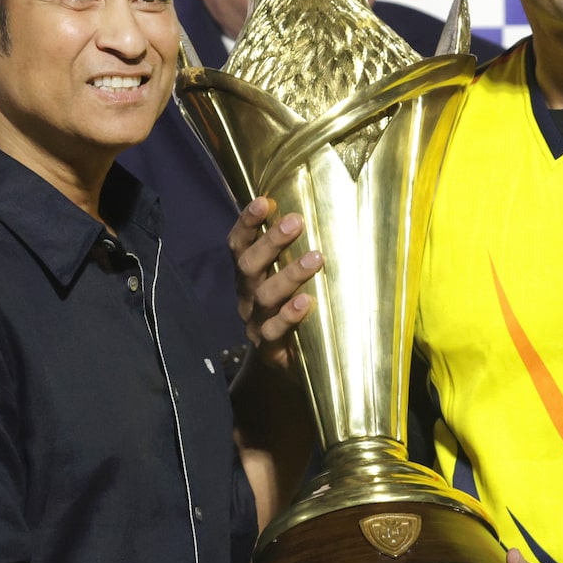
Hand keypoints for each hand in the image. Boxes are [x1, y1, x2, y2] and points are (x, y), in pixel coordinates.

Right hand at [229, 196, 319, 365]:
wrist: (282, 361)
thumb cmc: (289, 308)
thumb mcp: (286, 279)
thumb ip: (294, 253)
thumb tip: (323, 213)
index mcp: (248, 274)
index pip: (239, 244)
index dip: (247, 223)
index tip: (264, 201)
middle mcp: (247, 295)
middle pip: (249, 265)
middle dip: (271, 242)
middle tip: (296, 222)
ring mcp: (255, 322)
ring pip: (265, 296)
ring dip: (289, 275)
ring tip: (315, 258)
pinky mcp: (269, 347)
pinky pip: (274, 330)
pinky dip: (289, 315)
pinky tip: (305, 302)